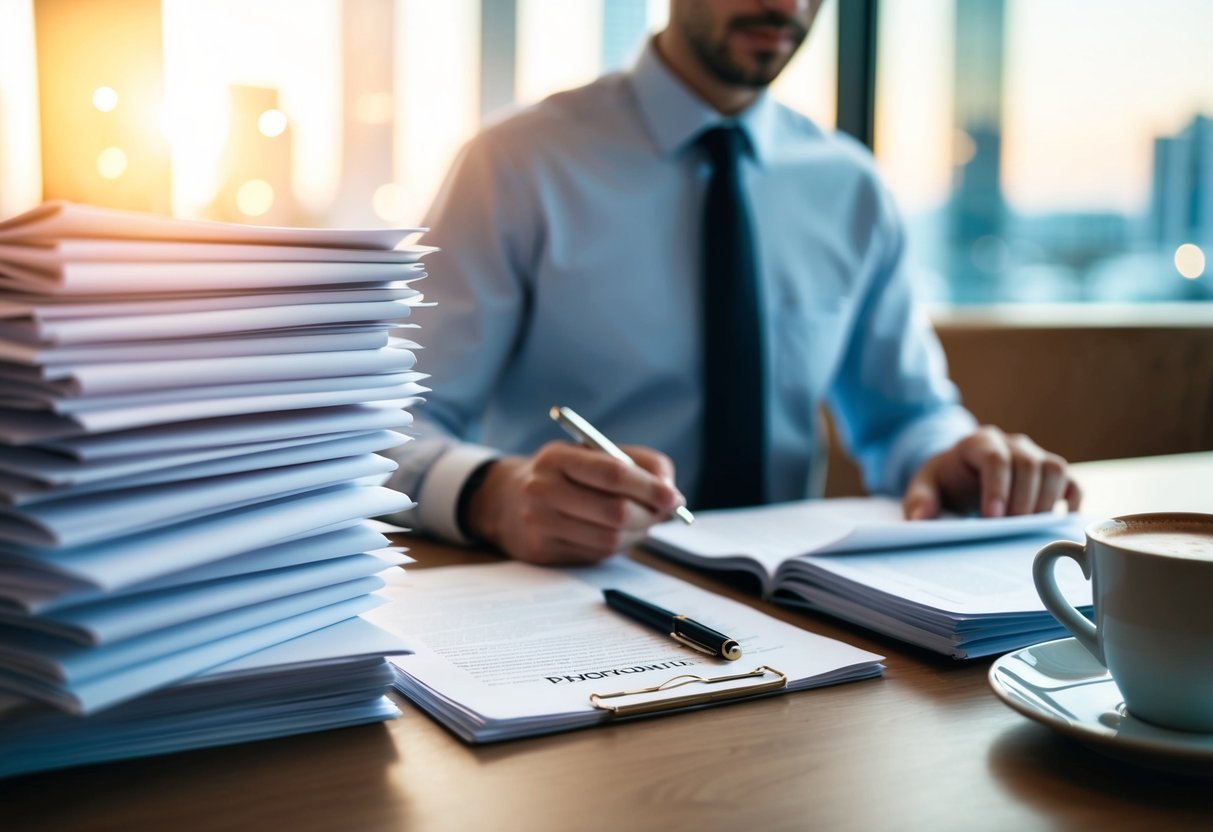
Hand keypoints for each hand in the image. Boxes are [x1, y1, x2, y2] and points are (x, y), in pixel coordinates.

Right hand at [465, 441, 685, 564]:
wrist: (504, 499)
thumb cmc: (562, 473)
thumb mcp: (590, 453)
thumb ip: (636, 462)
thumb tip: (670, 490)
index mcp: (556, 458)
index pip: (613, 473)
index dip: (650, 487)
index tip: (674, 497)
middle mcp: (542, 490)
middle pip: (614, 512)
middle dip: (650, 515)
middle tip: (665, 512)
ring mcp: (539, 524)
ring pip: (608, 539)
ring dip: (637, 533)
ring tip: (643, 522)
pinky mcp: (541, 551)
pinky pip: (595, 554)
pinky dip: (618, 546)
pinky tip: (618, 533)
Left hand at [903, 426, 1081, 519]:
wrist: (962, 473)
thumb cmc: (945, 481)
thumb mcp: (924, 487)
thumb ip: (919, 500)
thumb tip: (919, 520)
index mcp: (977, 442)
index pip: (994, 457)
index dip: (996, 487)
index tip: (993, 518)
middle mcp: (1010, 443)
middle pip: (1028, 463)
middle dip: (1021, 499)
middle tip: (1009, 528)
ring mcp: (1033, 455)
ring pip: (1054, 467)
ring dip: (1046, 500)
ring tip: (1028, 526)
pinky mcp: (1049, 472)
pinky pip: (1069, 480)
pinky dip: (1069, 499)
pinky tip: (1057, 519)